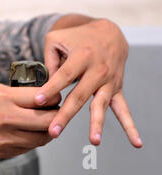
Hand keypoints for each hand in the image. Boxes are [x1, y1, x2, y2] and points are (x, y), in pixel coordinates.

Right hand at [0, 84, 59, 158]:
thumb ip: (18, 95)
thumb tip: (42, 97)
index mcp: (4, 98)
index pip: (43, 98)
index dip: (54, 97)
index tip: (54, 97)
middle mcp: (6, 118)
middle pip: (48, 120)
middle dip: (56, 115)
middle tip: (54, 112)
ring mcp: (6, 138)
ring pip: (42, 137)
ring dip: (47, 131)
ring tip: (43, 124)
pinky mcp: (4, 152)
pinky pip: (29, 147)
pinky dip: (33, 140)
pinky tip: (27, 133)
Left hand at [37, 18, 141, 147]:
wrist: (108, 33)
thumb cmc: (77, 37)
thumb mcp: (56, 39)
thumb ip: (48, 60)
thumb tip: (47, 85)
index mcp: (82, 56)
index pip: (64, 75)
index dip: (51, 88)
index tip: (38, 101)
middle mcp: (97, 69)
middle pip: (80, 95)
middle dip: (66, 114)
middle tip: (54, 131)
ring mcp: (109, 81)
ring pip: (101, 104)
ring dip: (97, 123)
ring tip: (94, 140)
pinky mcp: (116, 88)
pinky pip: (123, 109)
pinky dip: (130, 126)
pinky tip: (135, 142)